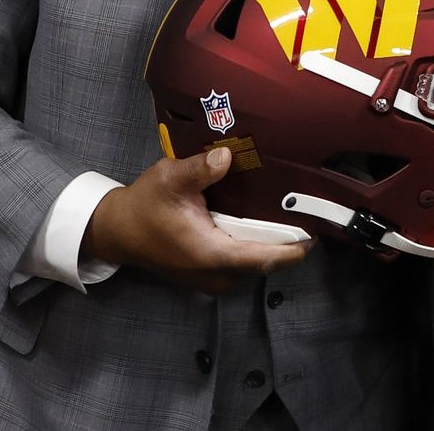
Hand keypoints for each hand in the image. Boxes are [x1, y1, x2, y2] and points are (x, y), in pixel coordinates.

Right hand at [83, 147, 310, 293]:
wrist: (118, 230)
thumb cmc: (144, 206)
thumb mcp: (170, 180)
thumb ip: (200, 169)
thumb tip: (227, 156)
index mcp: (211, 255)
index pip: (264, 259)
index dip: (293, 250)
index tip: (315, 234)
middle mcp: (216, 274)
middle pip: (264, 261)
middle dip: (286, 241)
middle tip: (306, 210)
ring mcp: (212, 277)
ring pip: (253, 262)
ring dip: (270, 242)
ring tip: (290, 212)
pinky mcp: (208, 273)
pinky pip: (241, 260)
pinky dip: (254, 243)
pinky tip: (262, 220)